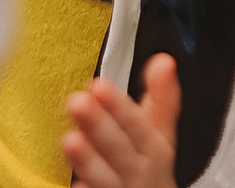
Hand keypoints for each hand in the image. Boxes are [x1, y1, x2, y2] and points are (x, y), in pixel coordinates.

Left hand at [64, 56, 180, 187]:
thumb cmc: (149, 166)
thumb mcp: (160, 133)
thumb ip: (162, 99)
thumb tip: (165, 60)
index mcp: (154, 149)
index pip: (139, 126)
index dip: (121, 108)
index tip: (99, 85)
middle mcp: (140, 172)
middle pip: (121, 149)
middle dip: (100, 127)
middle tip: (78, 102)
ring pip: (105, 177)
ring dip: (88, 160)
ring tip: (70, 139)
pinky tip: (72, 183)